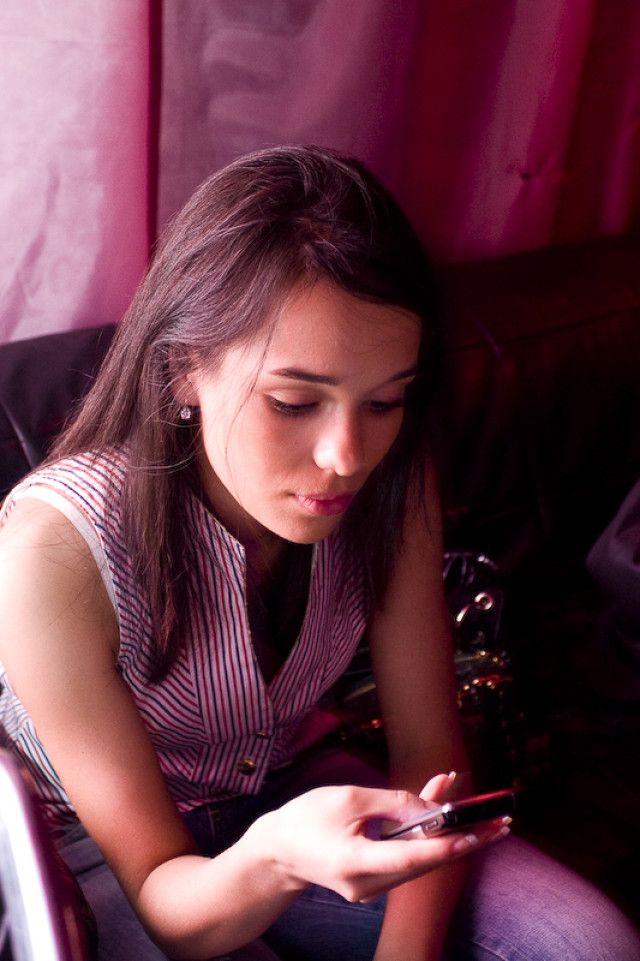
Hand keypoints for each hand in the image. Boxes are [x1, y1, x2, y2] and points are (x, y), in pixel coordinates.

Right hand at [254, 777, 509, 903]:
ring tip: (478, 808)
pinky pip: (407, 857)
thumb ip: (392, 802)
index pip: (411, 857)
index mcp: (357, 863)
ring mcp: (373, 888)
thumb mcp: (348, 798)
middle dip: (465, 838)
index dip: (446, 844)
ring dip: (448, 833)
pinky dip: (426, 835)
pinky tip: (441, 809)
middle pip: (427, 862)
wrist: (277, 851)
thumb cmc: (307, 819)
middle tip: (501, 822)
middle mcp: (369, 885)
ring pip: (420, 859)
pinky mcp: (375, 881)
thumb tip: (432, 807)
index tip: (475, 833)